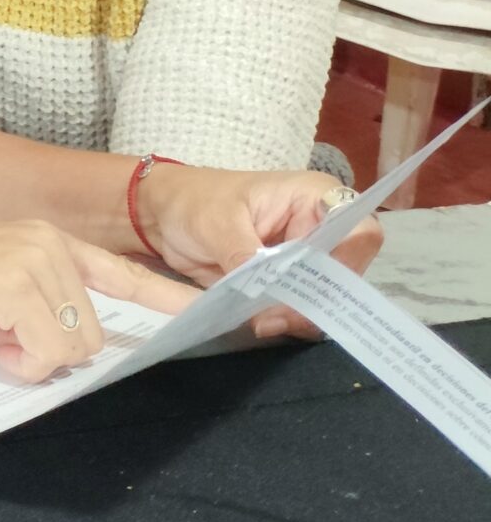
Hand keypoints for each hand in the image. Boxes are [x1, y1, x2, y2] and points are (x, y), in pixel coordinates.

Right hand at [0, 220, 197, 382]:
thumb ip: (37, 305)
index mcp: (47, 241)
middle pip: (94, 333)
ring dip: (28, 357)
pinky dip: (14, 362)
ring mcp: (33, 263)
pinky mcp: (12, 288)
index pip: (123, 275)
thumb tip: (69, 347)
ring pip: (74, 347)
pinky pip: (45, 354)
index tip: (212, 316)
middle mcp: (48, 245)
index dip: (168, 301)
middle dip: (47, 349)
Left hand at [140, 165, 383, 341]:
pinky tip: (263, 323)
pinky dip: (286, 318)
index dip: (347, 262)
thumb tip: (265, 290)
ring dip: (300, 314)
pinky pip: (301, 306)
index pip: (359, 231)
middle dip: (315, 299)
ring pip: (325, 295)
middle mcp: (320, 228)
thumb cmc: (192, 200)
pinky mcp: (287, 281)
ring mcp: (305, 257)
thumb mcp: (216, 222)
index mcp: (314, 198)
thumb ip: (244, 254)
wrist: (162, 215)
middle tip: (277, 317)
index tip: (312, 285)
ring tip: (265, 322)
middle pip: (344, 273)